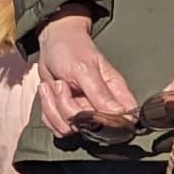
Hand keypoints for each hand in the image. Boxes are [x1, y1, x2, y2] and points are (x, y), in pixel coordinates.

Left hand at [34, 11, 137, 136]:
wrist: (52, 45)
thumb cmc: (72, 49)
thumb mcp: (85, 69)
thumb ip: (100, 93)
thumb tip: (118, 113)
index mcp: (115, 92)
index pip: (126, 117)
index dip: (112, 123)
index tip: (89, 108)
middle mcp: (101, 106)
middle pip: (89, 127)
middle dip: (67, 107)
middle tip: (63, 84)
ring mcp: (83, 111)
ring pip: (69, 128)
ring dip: (53, 106)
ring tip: (56, 84)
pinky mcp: (66, 115)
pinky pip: (56, 127)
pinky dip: (47, 110)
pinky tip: (49, 91)